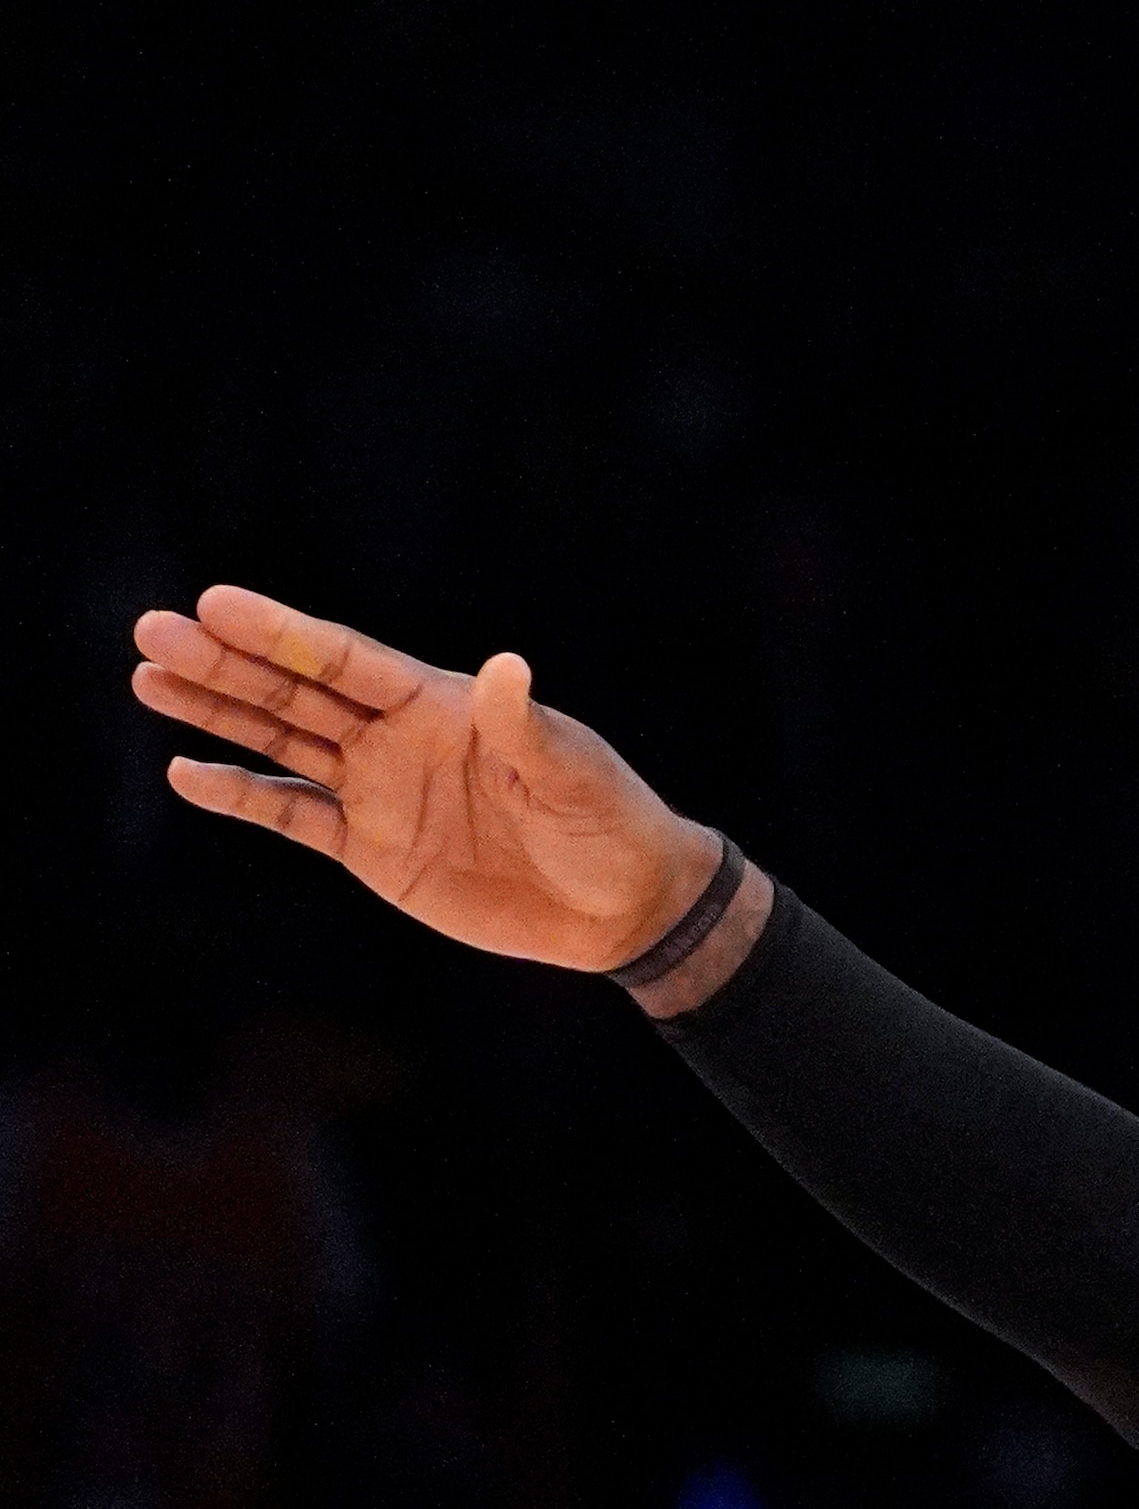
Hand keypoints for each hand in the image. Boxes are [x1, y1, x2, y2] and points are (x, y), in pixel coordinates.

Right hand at [129, 587, 722, 971]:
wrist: (620, 906)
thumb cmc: (608, 824)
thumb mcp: (572, 772)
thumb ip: (527, 727)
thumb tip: (508, 669)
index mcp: (441, 704)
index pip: (346, 662)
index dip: (283, 634)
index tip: (216, 602)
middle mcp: (397, 738)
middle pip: (295, 692)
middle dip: (224, 663)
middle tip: (152, 631)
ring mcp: (378, 790)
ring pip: (280, 741)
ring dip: (216, 712)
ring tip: (147, 678)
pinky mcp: (370, 849)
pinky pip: (293, 815)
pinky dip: (242, 795)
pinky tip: (187, 772)